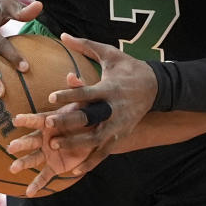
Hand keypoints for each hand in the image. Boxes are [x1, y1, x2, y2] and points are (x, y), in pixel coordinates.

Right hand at [8, 73, 92, 195]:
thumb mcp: (84, 102)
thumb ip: (78, 90)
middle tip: (11, 146)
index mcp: (52, 122)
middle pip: (32, 140)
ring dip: (24, 162)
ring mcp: (49, 152)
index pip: (39, 119)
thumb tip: (71, 74)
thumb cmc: (87, 114)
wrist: (94, 132)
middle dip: (22, 143)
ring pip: (34, 158)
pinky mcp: (56, 165)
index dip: (29, 119)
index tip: (17, 118)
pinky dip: (37, 184)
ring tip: (13, 168)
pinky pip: (45, 176)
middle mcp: (46, 138)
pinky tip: (29, 192)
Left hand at [21, 34, 155, 177]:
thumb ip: (86, 46)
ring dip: (76, 143)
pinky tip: (75, 170)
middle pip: (89, 117)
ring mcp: (119, 124)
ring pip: (95, 138)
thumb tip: (63, 35)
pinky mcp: (122, 135)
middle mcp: (114, 108)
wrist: (157, 86)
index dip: (70, 95)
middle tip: (48, 126)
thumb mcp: (111, 54)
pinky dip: (91, 161)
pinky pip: (105, 151)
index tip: (51, 97)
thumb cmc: (129, 68)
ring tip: (55, 148)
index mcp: (110, 88)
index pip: (87, 92)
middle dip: (69, 122)